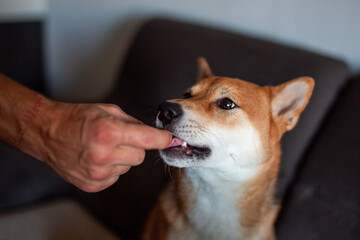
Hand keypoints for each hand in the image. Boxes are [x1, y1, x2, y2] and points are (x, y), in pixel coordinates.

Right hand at [42, 102, 170, 191]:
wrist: (48, 133)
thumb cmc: (77, 118)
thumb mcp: (108, 111)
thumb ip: (133, 123)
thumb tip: (152, 134)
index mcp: (109, 132)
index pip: (148, 140)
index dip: (163, 139)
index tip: (171, 139)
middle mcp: (104, 155)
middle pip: (140, 156)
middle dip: (135, 147)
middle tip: (119, 138)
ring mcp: (97, 172)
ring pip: (128, 166)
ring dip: (122, 157)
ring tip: (103, 147)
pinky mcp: (93, 184)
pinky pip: (116, 176)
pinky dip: (112, 168)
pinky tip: (97, 158)